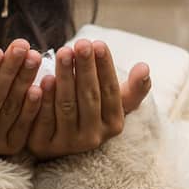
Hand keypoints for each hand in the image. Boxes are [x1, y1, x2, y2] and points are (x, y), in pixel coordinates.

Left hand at [26, 39, 150, 160]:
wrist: (55, 140)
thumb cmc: (89, 112)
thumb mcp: (114, 103)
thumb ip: (133, 88)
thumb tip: (145, 67)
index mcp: (113, 124)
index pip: (111, 92)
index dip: (105, 68)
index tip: (98, 43)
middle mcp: (93, 137)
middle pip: (89, 97)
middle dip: (85, 68)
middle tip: (80, 43)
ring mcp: (67, 143)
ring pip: (67, 106)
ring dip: (65, 77)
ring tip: (63, 53)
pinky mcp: (44, 145)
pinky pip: (44, 119)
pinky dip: (45, 98)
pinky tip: (44, 78)